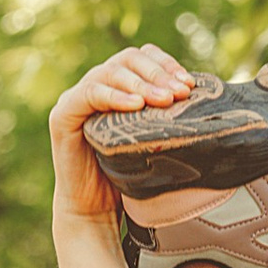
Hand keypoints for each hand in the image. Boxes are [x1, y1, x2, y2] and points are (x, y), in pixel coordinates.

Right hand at [49, 43, 195, 224]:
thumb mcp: (153, 140)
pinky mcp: (63, 115)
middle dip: (158, 72)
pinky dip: (114, 96)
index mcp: (117, 87)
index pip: (143, 58)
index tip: (189, 84)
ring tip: (164, 100)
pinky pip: (89, 94)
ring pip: (110, 72)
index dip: (166, 64)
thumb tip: (204, 100)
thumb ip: (166, 117)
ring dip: (141, 83)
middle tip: (180, 92)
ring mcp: (77, 98)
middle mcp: (96, 86)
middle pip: (128, 59)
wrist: (93, 210)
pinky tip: (136, 105)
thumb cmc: (127, 177)